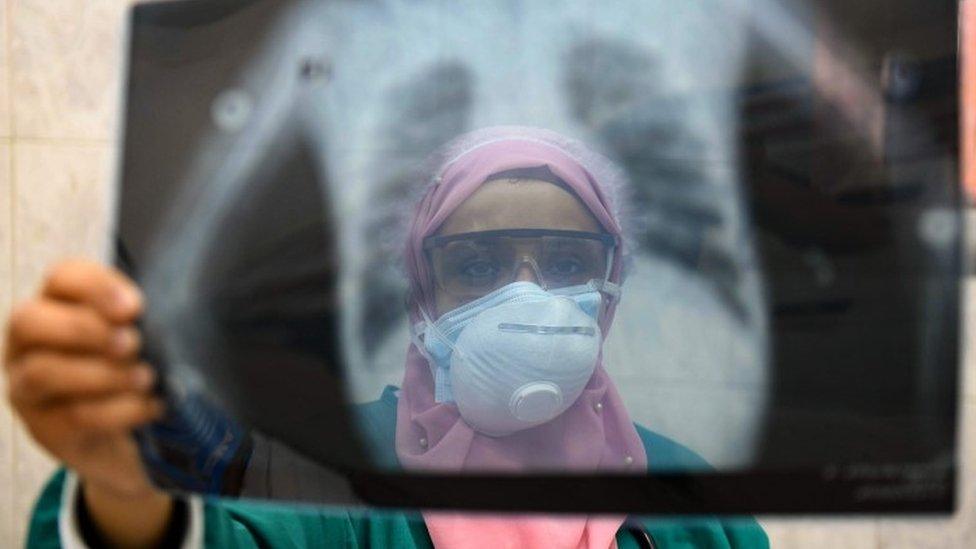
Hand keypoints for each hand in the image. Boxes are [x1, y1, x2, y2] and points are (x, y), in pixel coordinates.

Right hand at [4, 259, 162, 497]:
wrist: (133, 439)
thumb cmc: (137, 371)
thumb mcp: (144, 337)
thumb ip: (141, 318)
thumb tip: (154, 310)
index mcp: (56, 307)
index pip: (61, 278)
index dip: (95, 286)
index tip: (135, 307)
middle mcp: (28, 345)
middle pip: (29, 321)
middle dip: (85, 329)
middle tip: (132, 342)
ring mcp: (27, 389)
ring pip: (43, 372)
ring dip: (103, 374)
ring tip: (147, 377)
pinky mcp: (44, 429)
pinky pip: (73, 416)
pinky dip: (120, 410)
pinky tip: (152, 407)